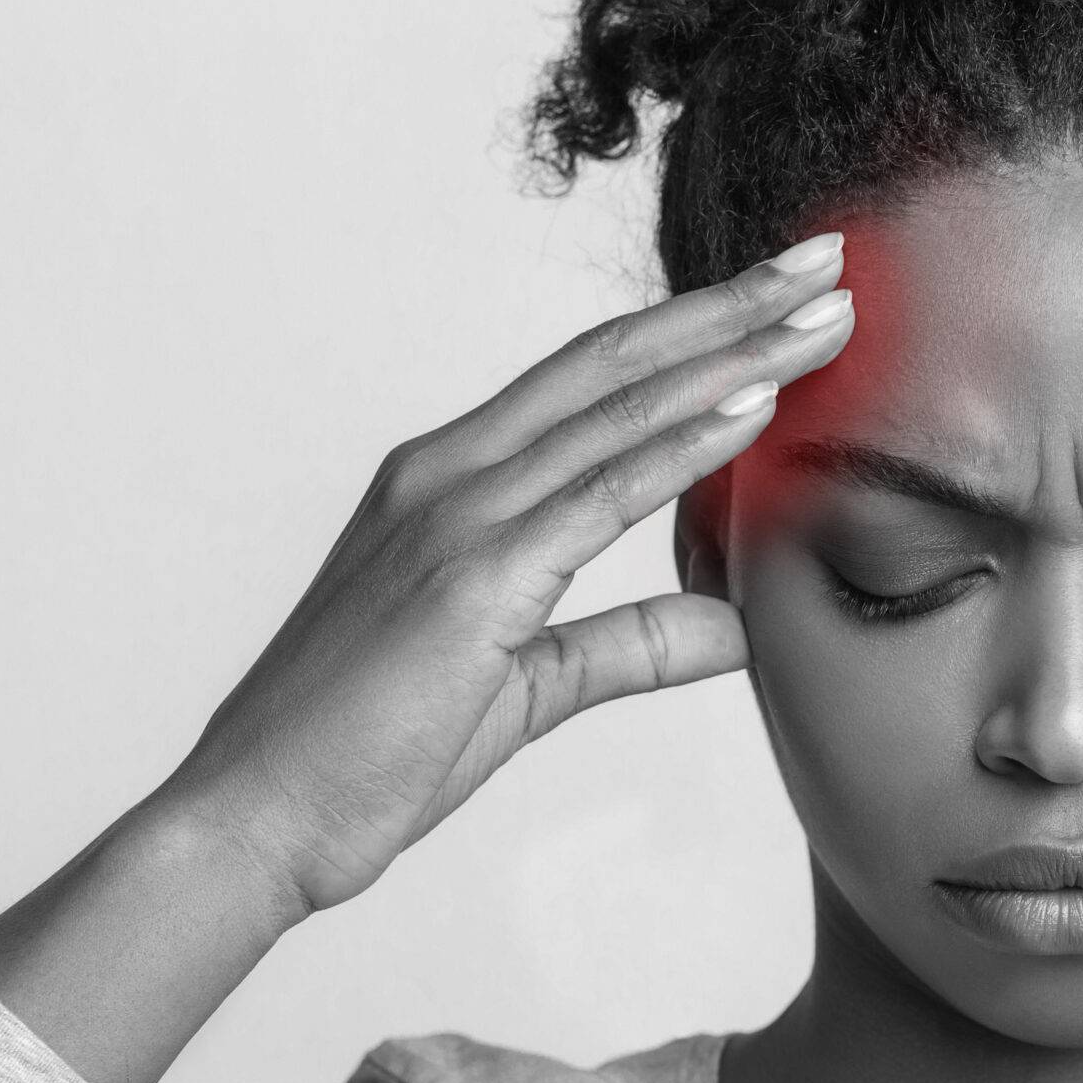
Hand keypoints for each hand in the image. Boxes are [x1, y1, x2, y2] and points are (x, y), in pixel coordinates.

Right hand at [154, 235, 858, 918]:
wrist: (255, 819)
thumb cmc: (367, 756)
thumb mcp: (530, 684)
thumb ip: (630, 643)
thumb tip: (734, 627)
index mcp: (451, 486)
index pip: (593, 384)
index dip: (693, 333)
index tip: (780, 303)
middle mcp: (446, 475)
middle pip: (613, 363)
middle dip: (728, 307)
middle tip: (827, 263)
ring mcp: (453, 516)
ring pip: (616, 408)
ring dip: (731, 354)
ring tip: (826, 315)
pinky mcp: (469, 579)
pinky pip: (598, 494)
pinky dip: (681, 444)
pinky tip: (754, 407)